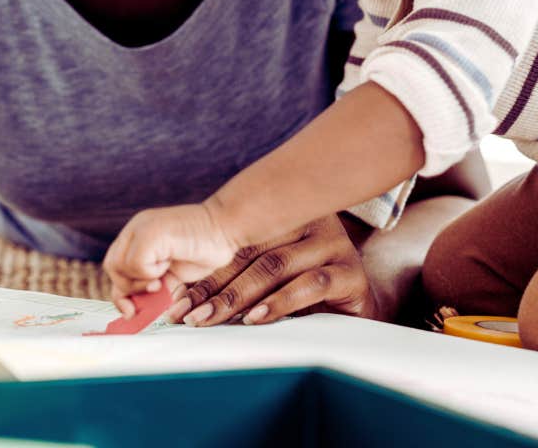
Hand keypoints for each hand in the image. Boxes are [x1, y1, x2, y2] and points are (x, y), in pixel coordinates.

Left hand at [103, 202, 236, 315]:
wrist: (226, 228)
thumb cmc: (204, 250)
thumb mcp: (171, 274)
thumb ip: (153, 285)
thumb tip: (135, 311)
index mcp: (139, 234)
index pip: (114, 266)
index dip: (120, 291)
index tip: (130, 310)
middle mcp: (137, 227)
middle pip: (112, 266)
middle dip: (130, 287)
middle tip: (155, 288)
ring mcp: (142, 227)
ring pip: (119, 265)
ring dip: (141, 280)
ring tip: (163, 277)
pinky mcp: (151, 232)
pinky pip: (135, 263)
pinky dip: (149, 273)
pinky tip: (167, 265)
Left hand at [167, 214, 375, 326]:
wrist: (360, 312)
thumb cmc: (307, 294)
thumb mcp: (271, 279)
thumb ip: (237, 276)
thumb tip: (179, 295)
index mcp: (286, 218)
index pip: (238, 246)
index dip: (206, 274)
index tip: (178, 301)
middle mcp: (310, 225)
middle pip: (253, 255)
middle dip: (216, 288)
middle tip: (189, 315)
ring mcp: (332, 245)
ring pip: (276, 267)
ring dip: (240, 296)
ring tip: (213, 318)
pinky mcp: (350, 273)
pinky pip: (311, 285)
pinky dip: (280, 302)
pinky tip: (256, 318)